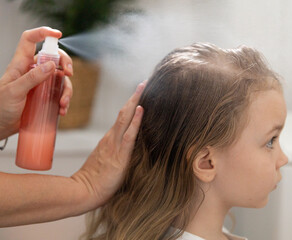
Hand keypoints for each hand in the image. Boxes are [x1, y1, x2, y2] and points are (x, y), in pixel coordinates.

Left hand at [0, 27, 72, 139]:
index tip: (58, 34)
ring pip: (61, 79)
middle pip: (54, 57)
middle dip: (65, 63)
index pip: (30, 40)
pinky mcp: (46, 97)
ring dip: (67, 90)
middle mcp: (33, 71)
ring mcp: (41, 84)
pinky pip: (60, 94)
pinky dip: (64, 102)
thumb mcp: (14, 91)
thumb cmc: (1, 107)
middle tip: (68, 74)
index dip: (43, 33)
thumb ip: (32, 77)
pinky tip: (61, 111)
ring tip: (63, 104)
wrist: (1, 127)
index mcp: (21, 64)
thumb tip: (51, 65)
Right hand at [71, 82, 145, 209]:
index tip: (139, 95)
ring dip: (135, 102)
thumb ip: (115, 154)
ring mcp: (114, 144)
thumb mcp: (106, 163)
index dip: (131, 106)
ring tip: (143, 88)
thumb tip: (127, 151)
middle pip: (124, 112)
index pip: (122, 119)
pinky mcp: (119, 154)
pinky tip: (142, 110)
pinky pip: (129, 134)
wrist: (82, 192)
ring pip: (125, 117)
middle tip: (143, 83)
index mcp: (109, 140)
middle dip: (134, 97)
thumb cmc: (94, 182)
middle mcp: (111, 138)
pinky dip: (135, 121)